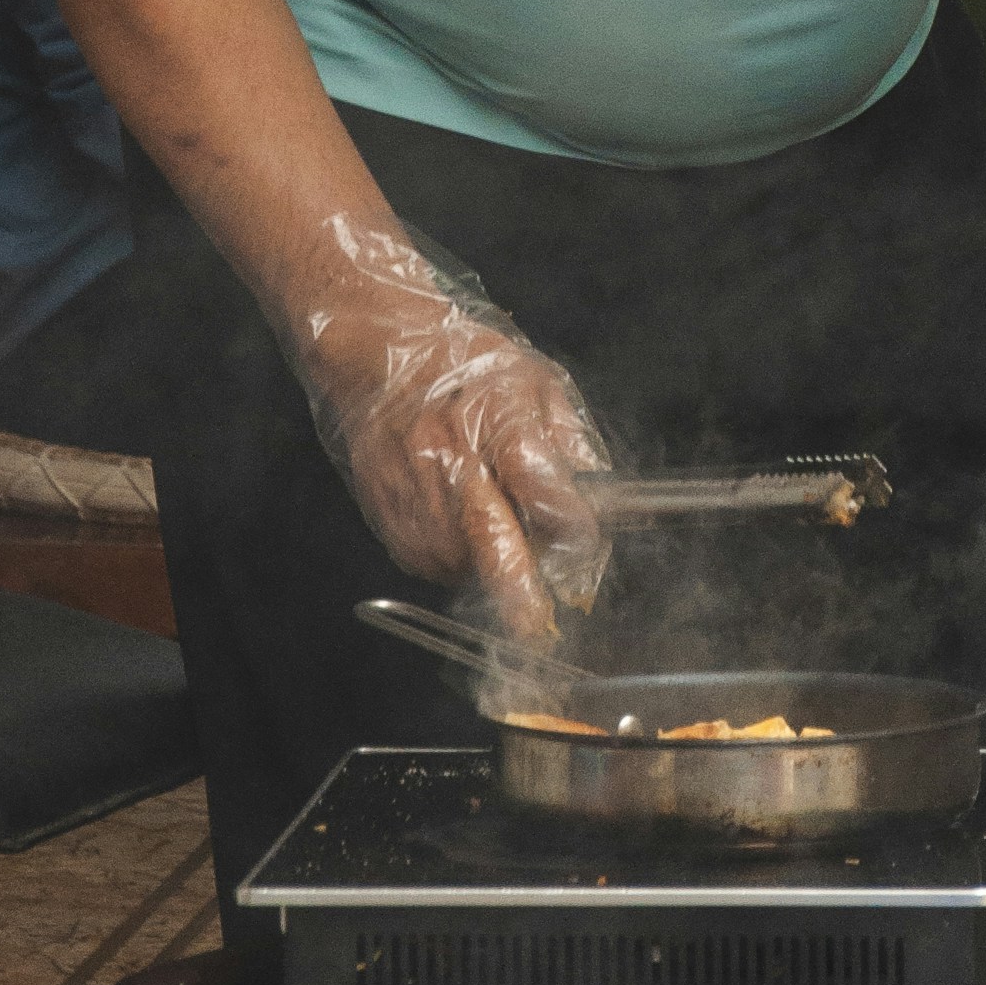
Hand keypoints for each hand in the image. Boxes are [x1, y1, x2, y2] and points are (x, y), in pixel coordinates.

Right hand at [296, 226, 609, 644]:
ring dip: (494, 571)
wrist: (375, 355)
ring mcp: (414, 495)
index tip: (590, 546)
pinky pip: (433, 564)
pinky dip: (458, 562)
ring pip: (463, 564)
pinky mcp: (390, 519)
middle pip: (492, 542)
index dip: (575, 530)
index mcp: (499, 423)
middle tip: (541, 629)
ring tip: (502, 535)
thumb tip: (610, 501)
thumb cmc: (462, 365)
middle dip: (521, 593)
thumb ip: (574, 445)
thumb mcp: (536, 382)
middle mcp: (452, 463)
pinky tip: (464, 527)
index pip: (545, 492)